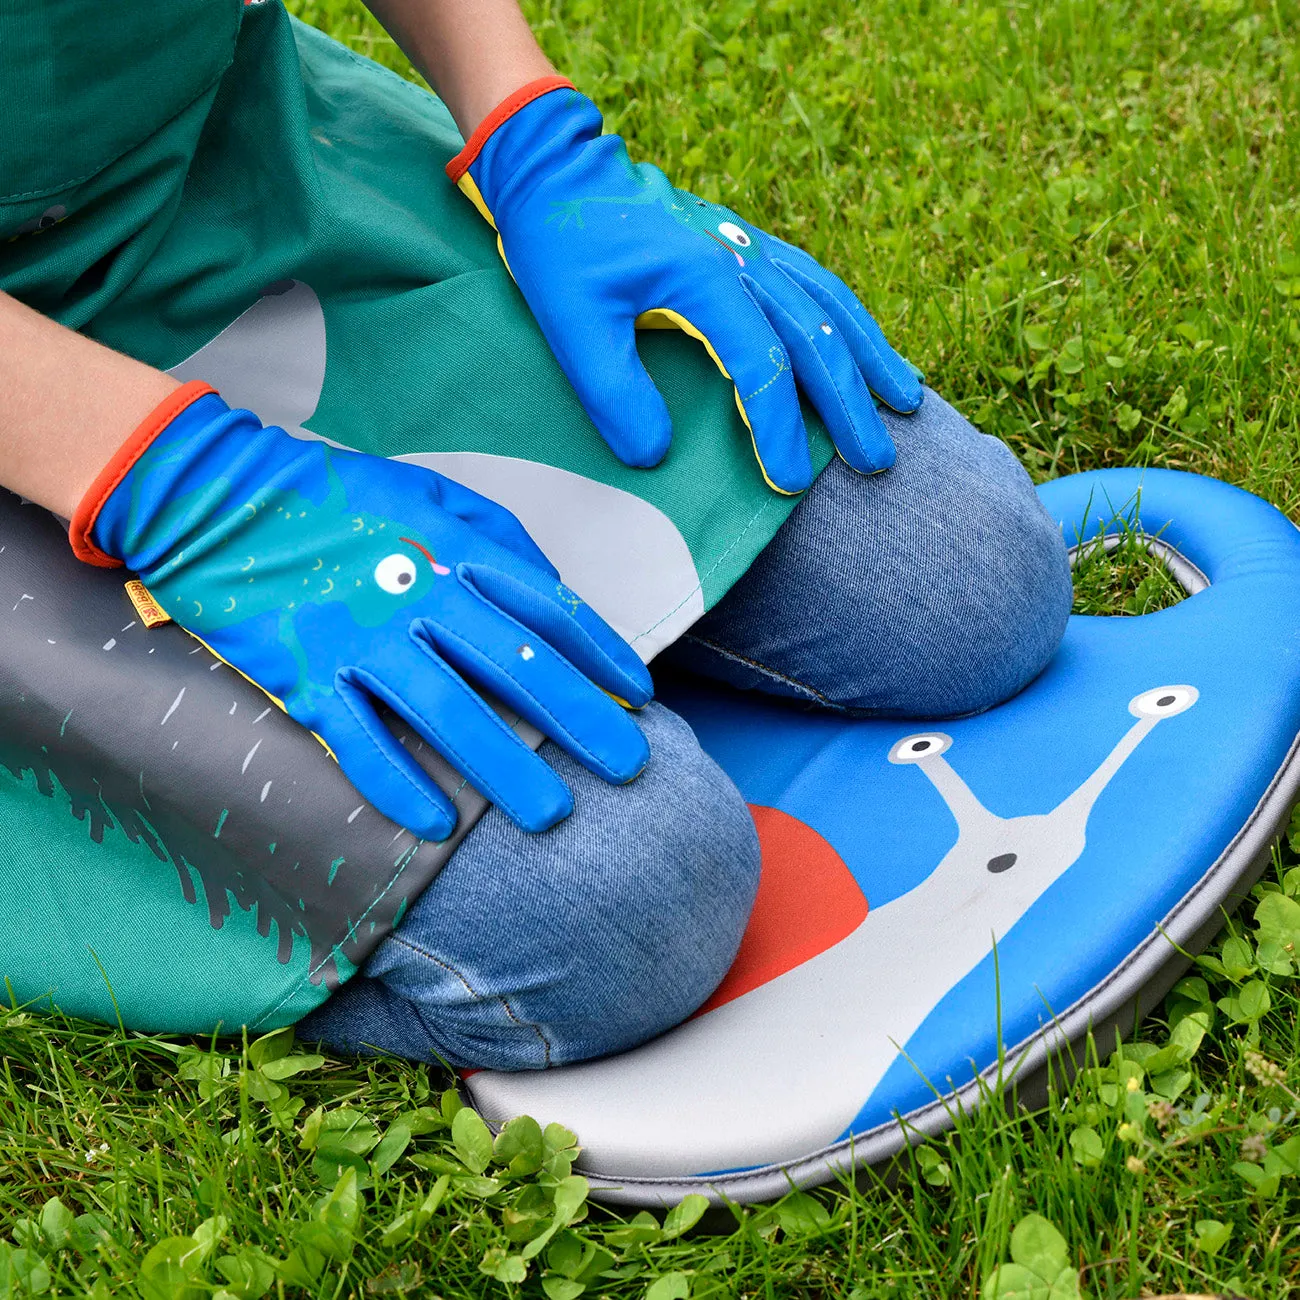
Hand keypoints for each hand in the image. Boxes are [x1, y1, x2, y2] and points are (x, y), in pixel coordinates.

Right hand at [71, 383, 652, 838]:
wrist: (216, 499)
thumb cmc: (336, 497)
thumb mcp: (430, 490)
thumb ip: (498, 536)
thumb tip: (554, 586)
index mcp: (454, 547)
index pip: (547, 605)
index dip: (601, 653)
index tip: (641, 695)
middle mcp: (418, 594)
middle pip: (517, 664)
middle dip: (581, 719)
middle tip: (631, 768)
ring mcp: (361, 639)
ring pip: (448, 713)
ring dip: (505, 768)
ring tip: (553, 816)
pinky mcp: (306, 676)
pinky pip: (360, 741)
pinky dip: (398, 785)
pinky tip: (438, 825)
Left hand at [448, 79, 923, 493]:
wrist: (558, 168)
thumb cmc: (560, 246)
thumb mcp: (570, 322)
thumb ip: (612, 390)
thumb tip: (656, 456)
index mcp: (707, 279)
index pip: (762, 366)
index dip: (778, 429)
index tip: (788, 483)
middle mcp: (743, 260)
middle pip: (815, 338)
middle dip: (849, 404)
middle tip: (877, 460)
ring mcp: (750, 247)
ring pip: (830, 305)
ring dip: (870, 356)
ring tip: (906, 402)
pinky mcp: (746, 244)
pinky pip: (816, 282)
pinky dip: (850, 318)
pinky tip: (866, 344)